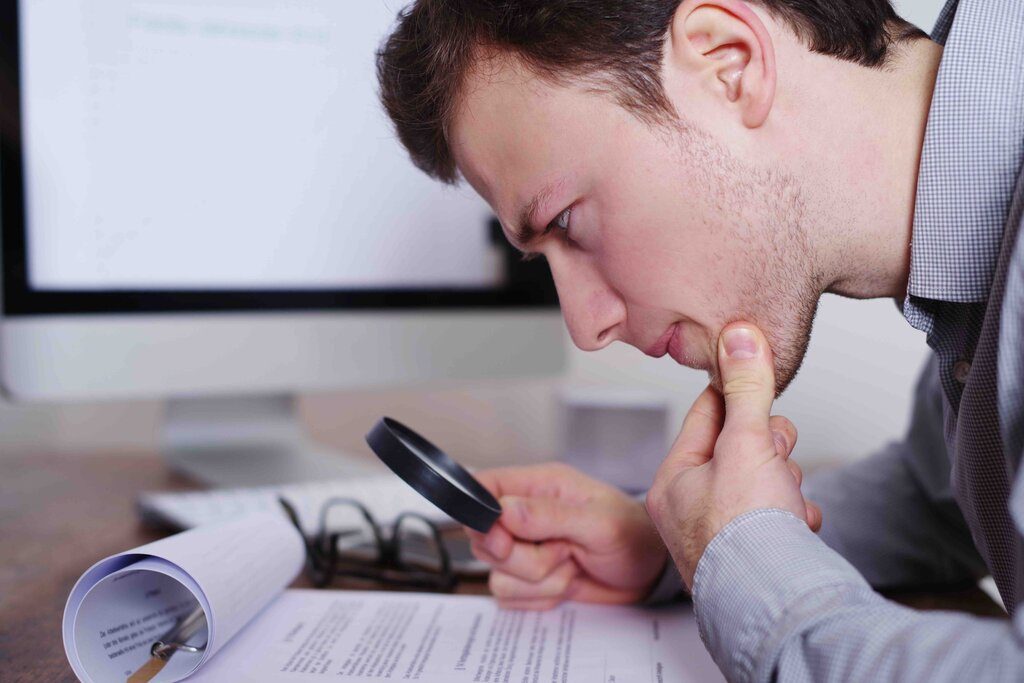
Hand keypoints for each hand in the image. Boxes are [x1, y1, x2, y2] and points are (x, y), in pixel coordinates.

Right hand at [466, 462, 667, 609]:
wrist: (651, 573)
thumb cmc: (634, 535)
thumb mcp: (599, 523)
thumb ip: (550, 516)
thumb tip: (504, 510)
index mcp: (541, 486)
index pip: (485, 487)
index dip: (481, 515)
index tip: (503, 538)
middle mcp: (527, 515)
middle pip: (485, 540)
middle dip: (521, 558)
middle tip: (561, 552)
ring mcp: (527, 548)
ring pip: (497, 573)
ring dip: (538, 581)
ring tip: (571, 565)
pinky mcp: (530, 579)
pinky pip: (511, 596)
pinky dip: (540, 598)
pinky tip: (567, 583)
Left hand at [645, 322, 821, 589]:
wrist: (775, 605)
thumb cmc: (747, 534)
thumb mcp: (747, 443)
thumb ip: (746, 389)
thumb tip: (739, 336)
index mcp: (673, 481)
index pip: (705, 414)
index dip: (737, 395)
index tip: (757, 378)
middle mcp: (687, 511)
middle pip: (737, 449)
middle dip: (768, 448)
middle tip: (776, 456)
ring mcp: (717, 537)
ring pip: (761, 483)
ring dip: (784, 483)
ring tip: (785, 500)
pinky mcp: (749, 558)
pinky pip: (775, 519)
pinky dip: (791, 516)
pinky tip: (796, 524)